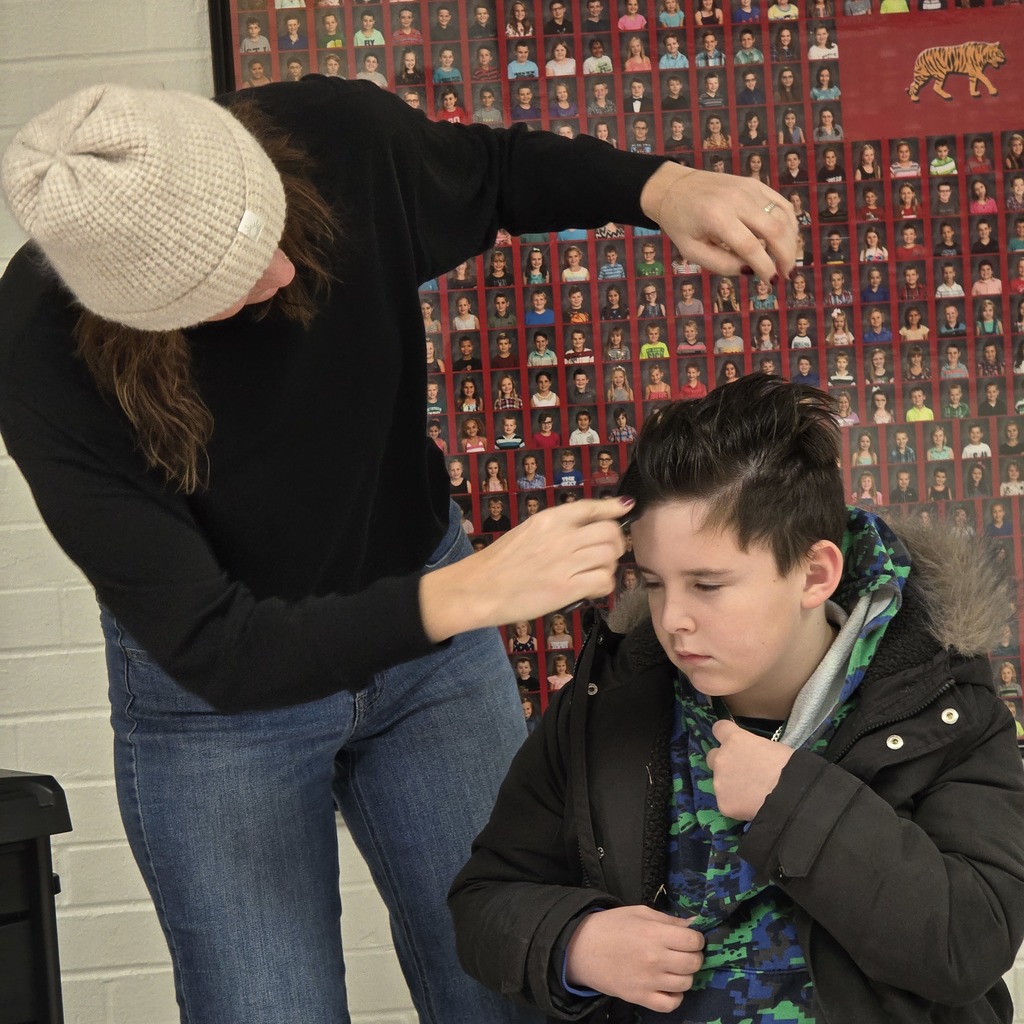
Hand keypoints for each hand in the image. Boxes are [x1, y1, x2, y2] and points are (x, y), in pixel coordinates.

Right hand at [420, 498, 628, 641]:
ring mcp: (564, 562)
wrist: (477, 589)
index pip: (592, 507)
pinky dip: (603, 585)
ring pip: (610, 556)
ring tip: (594, 573)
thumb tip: (586, 527)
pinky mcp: (566, 588)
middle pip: (610, 532)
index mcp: (549, 519)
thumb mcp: (528, 532)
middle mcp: (561, 536)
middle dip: (614, 544)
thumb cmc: (499, 564)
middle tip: (605, 555)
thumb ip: (556, 528)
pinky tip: (590, 588)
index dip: (613, 508)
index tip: (624, 508)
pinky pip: (603, 581)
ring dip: (609, 565)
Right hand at [565, 906, 703, 1012]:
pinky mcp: (641, 998)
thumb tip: (693, 925)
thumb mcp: (639, 913)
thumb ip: (668, 919)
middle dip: (693, 955)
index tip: (688, 938)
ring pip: (686, 983)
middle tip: (682, 952)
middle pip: (693, 963)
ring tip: (673, 967)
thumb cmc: (611, 925)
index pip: (693, 941)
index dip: (695, 938)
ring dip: (684, 974)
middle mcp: (655, 959)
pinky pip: (671, 1004)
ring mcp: (649, 981)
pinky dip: (675, 996)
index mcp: (654, 934)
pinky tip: (668, 986)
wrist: (582, 948)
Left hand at [640, 163, 797, 281]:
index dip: (765, 267)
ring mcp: (749, 188)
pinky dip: (789, 224)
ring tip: (785, 261)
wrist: (675, 187)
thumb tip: (752, 271)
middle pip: (775, 229)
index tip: (772, 282)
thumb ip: (721, 264)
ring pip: (783, 216)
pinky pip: (782, 204)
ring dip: (791, 241)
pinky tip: (786, 241)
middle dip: (786, 256)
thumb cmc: (681, 224)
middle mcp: (737, 200)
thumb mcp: (692, 251)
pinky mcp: (755, 184)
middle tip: (785, 275)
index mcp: (717, 218)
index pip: (750, 246)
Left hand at [706, 719, 793, 819]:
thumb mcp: (772, 747)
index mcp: (735, 740)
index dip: (725, 735)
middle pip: (712, 756)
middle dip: (723, 762)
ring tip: (750, 793)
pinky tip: (751, 807)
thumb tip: (754, 755)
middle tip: (741, 771)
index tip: (731, 741)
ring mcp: (719, 782)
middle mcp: (721, 758)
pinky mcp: (722, 804)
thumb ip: (754, 748)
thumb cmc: (789, 767)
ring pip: (719, 781)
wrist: (791, 797)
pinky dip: (736, 804)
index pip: (719, 729)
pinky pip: (726, 802)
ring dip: (730, 784)